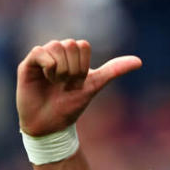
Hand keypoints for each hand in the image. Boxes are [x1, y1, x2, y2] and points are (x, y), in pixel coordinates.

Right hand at [16, 39, 141, 136]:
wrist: (50, 124)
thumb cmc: (71, 105)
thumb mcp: (95, 86)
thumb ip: (114, 70)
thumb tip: (139, 61)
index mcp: (73, 57)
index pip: (83, 45)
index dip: (84, 65)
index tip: (79, 82)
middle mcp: (58, 54)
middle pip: (71, 44)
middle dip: (73, 69)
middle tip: (67, 84)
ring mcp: (43, 57)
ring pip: (56, 46)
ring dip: (61, 70)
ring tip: (56, 83)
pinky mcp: (29, 63)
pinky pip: (40, 51)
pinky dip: (48, 67)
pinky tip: (46, 79)